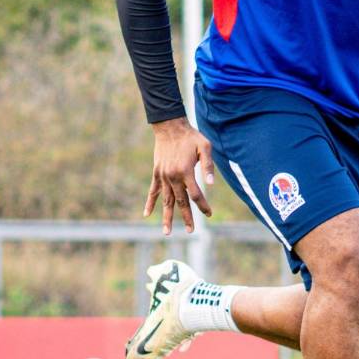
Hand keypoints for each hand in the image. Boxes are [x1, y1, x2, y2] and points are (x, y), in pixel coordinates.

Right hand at [146, 116, 215, 234]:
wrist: (170, 127)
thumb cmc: (191, 136)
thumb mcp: (205, 147)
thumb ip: (208, 166)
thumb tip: (212, 184)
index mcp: (185, 171)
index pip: (196, 195)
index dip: (203, 206)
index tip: (209, 214)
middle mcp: (173, 177)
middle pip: (181, 202)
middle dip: (187, 217)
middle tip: (191, 231)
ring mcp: (163, 176)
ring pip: (166, 201)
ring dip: (167, 217)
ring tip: (167, 232)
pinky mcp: (156, 173)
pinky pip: (153, 191)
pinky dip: (150, 203)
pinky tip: (146, 214)